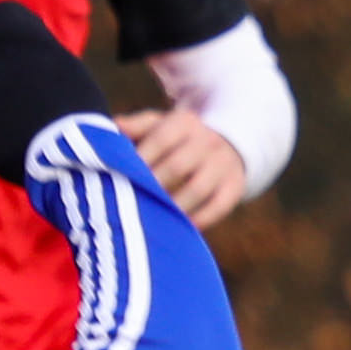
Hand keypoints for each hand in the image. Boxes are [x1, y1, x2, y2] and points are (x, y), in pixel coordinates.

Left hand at [113, 107, 248, 226]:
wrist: (222, 146)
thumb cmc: (176, 140)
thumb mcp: (158, 125)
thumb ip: (136, 126)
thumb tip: (115, 127)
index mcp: (185, 122)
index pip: (160, 138)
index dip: (140, 158)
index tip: (121, 176)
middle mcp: (208, 140)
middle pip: (177, 166)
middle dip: (153, 185)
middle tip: (132, 202)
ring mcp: (223, 163)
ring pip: (197, 188)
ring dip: (172, 205)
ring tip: (151, 218)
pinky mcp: (235, 185)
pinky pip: (218, 206)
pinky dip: (198, 219)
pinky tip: (179, 226)